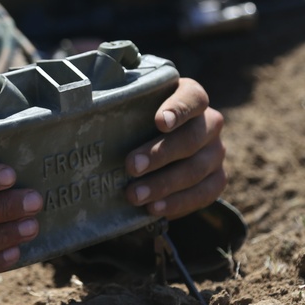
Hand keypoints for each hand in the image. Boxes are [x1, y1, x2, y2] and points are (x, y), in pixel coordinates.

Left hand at [123, 77, 226, 218]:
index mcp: (190, 96)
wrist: (154, 149)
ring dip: (164, 184)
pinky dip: (178, 203)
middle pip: (192, 137)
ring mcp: (216, 152)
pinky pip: (205, 194)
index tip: (160, 122)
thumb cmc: (138, 122)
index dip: (178, 109)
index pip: (192, 98)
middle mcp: (210, 123)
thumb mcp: (132, 106)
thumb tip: (87, 104)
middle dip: (160, 154)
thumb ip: (122, 104)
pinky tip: (154, 208)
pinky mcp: (217, 179)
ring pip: (197, 169)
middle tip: (131, 166)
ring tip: (135, 195)